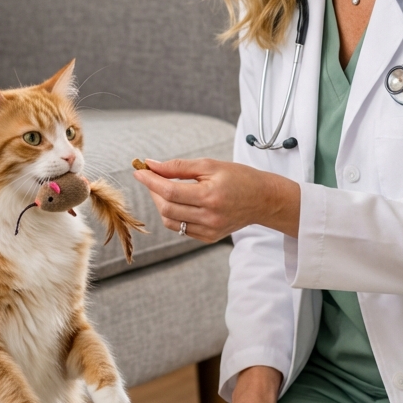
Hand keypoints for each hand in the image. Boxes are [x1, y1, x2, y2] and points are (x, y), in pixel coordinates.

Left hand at [133, 158, 299, 241]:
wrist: (263, 199)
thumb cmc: (238, 177)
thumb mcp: (210, 165)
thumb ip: (179, 166)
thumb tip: (152, 165)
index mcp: (210, 196)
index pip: (170, 191)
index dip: (150, 181)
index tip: (138, 170)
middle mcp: (209, 216)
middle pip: (167, 208)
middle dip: (153, 191)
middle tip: (151, 177)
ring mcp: (209, 230)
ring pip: (170, 221)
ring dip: (161, 204)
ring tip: (165, 189)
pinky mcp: (209, 237)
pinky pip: (181, 229)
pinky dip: (173, 215)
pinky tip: (179, 202)